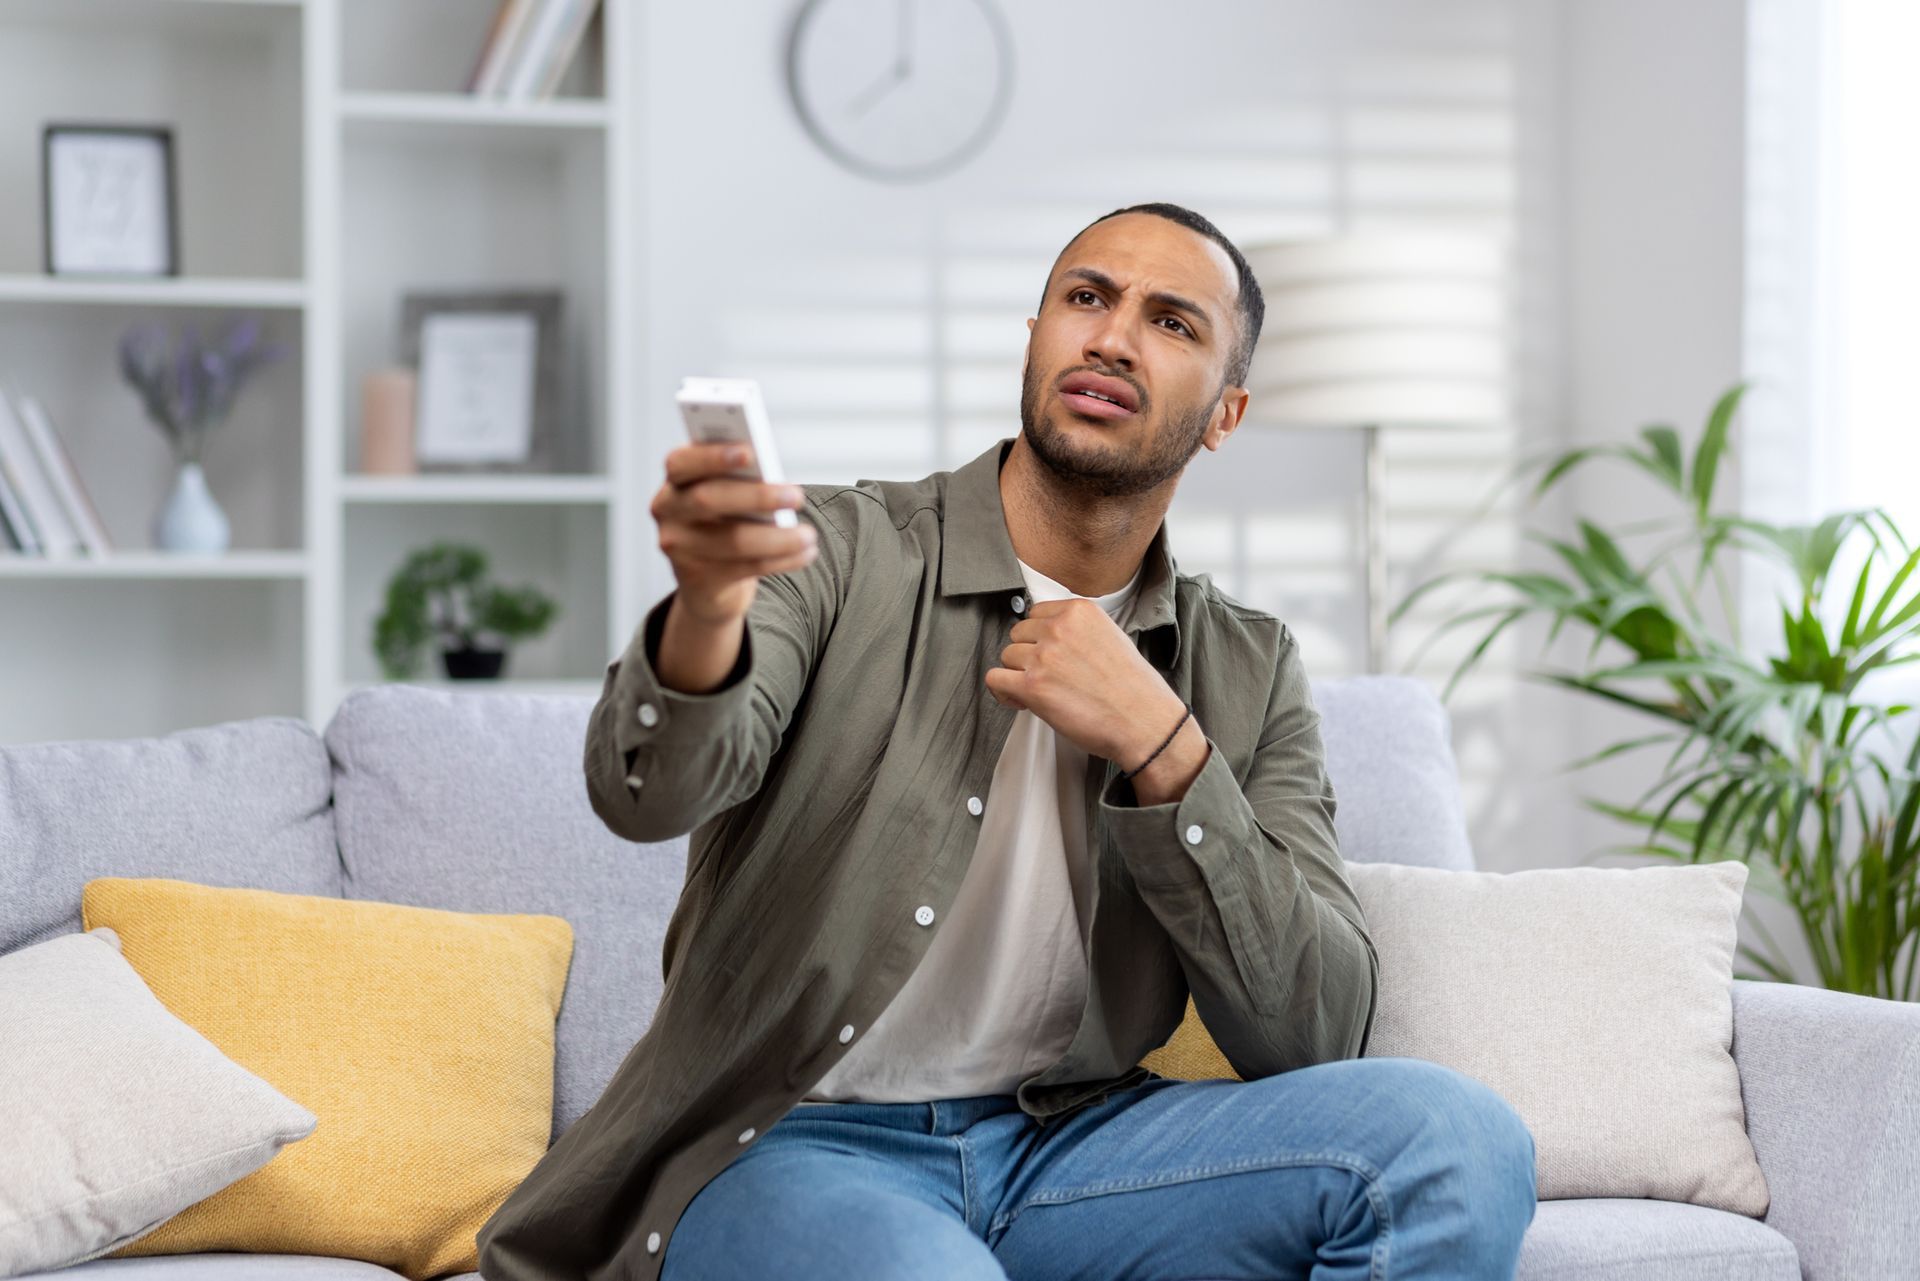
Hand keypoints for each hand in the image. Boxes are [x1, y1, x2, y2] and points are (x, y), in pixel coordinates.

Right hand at [650, 442, 817, 624]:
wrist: (706, 579)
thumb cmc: (725, 519)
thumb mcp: (725, 493)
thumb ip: (739, 479)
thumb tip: (772, 476)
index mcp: (675, 479)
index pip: (682, 462)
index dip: (713, 456)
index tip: (750, 451)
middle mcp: (668, 511)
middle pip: (708, 500)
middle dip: (757, 496)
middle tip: (797, 496)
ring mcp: (679, 547)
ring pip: (732, 541)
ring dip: (778, 538)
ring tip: (810, 535)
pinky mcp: (700, 578)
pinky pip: (747, 567)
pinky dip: (783, 559)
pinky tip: (806, 553)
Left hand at [984, 597, 1187, 766]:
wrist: (1144, 721)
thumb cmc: (1133, 689)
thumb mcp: (1110, 637)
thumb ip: (1077, 631)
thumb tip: (1048, 638)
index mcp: (1079, 611)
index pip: (1037, 613)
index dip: (1039, 638)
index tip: (1049, 655)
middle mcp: (1059, 628)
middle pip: (1018, 634)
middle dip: (1028, 656)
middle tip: (1047, 678)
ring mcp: (1044, 656)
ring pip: (1007, 656)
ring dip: (1017, 675)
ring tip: (1039, 692)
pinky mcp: (1032, 686)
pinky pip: (995, 679)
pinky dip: (1002, 692)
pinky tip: (1020, 702)